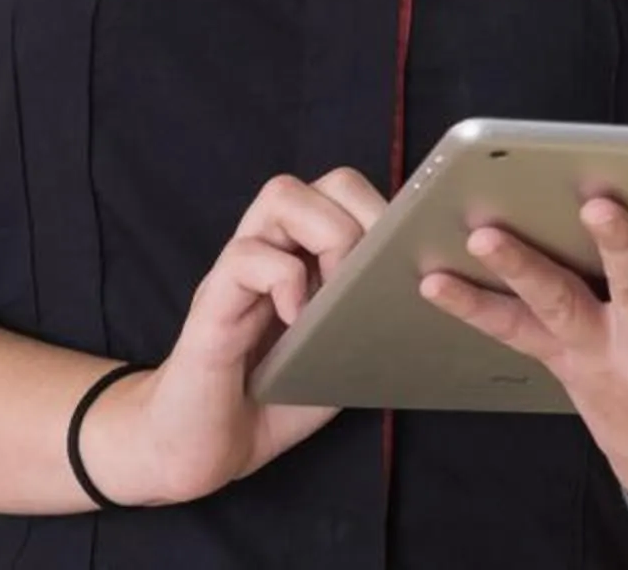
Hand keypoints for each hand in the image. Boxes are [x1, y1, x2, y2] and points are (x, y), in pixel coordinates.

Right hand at [85, 169, 387, 507]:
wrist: (202, 448)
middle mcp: (274, 247)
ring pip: (282, 196)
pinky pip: (246, 256)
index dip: (389, 212)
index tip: (407, 259)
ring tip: (336, 291)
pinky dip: (284, 281)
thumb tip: (424, 295)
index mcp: (308, 252)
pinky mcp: (213, 303)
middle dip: (365, 217)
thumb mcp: (340, 354)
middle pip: (328, 180)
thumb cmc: (275, 398)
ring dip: (326, 236)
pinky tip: (295, 322)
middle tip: (370, 276)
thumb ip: (369, 316)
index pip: (355, 192)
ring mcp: (240, 270)